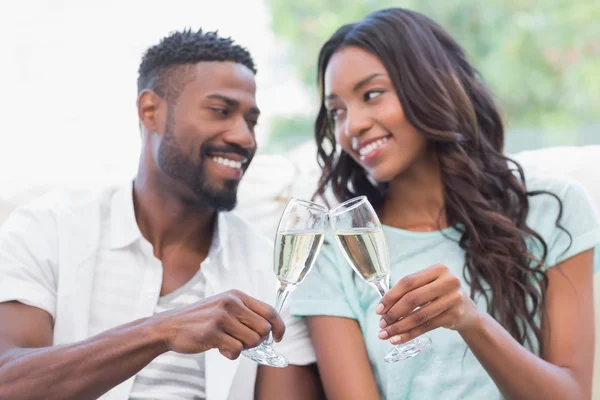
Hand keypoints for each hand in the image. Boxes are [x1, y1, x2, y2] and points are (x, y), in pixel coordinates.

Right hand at [150, 289, 284, 359]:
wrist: (170, 326)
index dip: (279, 327)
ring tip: (228, 343)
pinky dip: (231, 354)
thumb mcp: (224, 307)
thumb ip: (245, 313)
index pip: (269, 311)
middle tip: (242, 342)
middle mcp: (231, 302)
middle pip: (264, 329)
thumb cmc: (200, 320)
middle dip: (257, 341)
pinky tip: (219, 348)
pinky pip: (236, 350)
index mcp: (237, 295)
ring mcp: (221, 316)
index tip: (279, 338)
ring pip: (253, 341)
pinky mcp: (212, 332)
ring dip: (243, 348)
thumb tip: (271, 328)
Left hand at [376, 264, 479, 344]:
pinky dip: (410, 334)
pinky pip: (427, 327)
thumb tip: (382, 308)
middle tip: (381, 324)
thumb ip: (409, 291)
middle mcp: (448, 281)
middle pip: (412, 298)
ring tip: (386, 334)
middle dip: (393, 313)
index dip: (390, 296)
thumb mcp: (428, 286)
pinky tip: (398, 339)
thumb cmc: (439, 296)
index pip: (408, 282)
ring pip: (419, 315)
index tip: (378, 310)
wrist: (468, 311)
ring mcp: (454, 298)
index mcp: (438, 269)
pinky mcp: (455, 315)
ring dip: (399, 327)